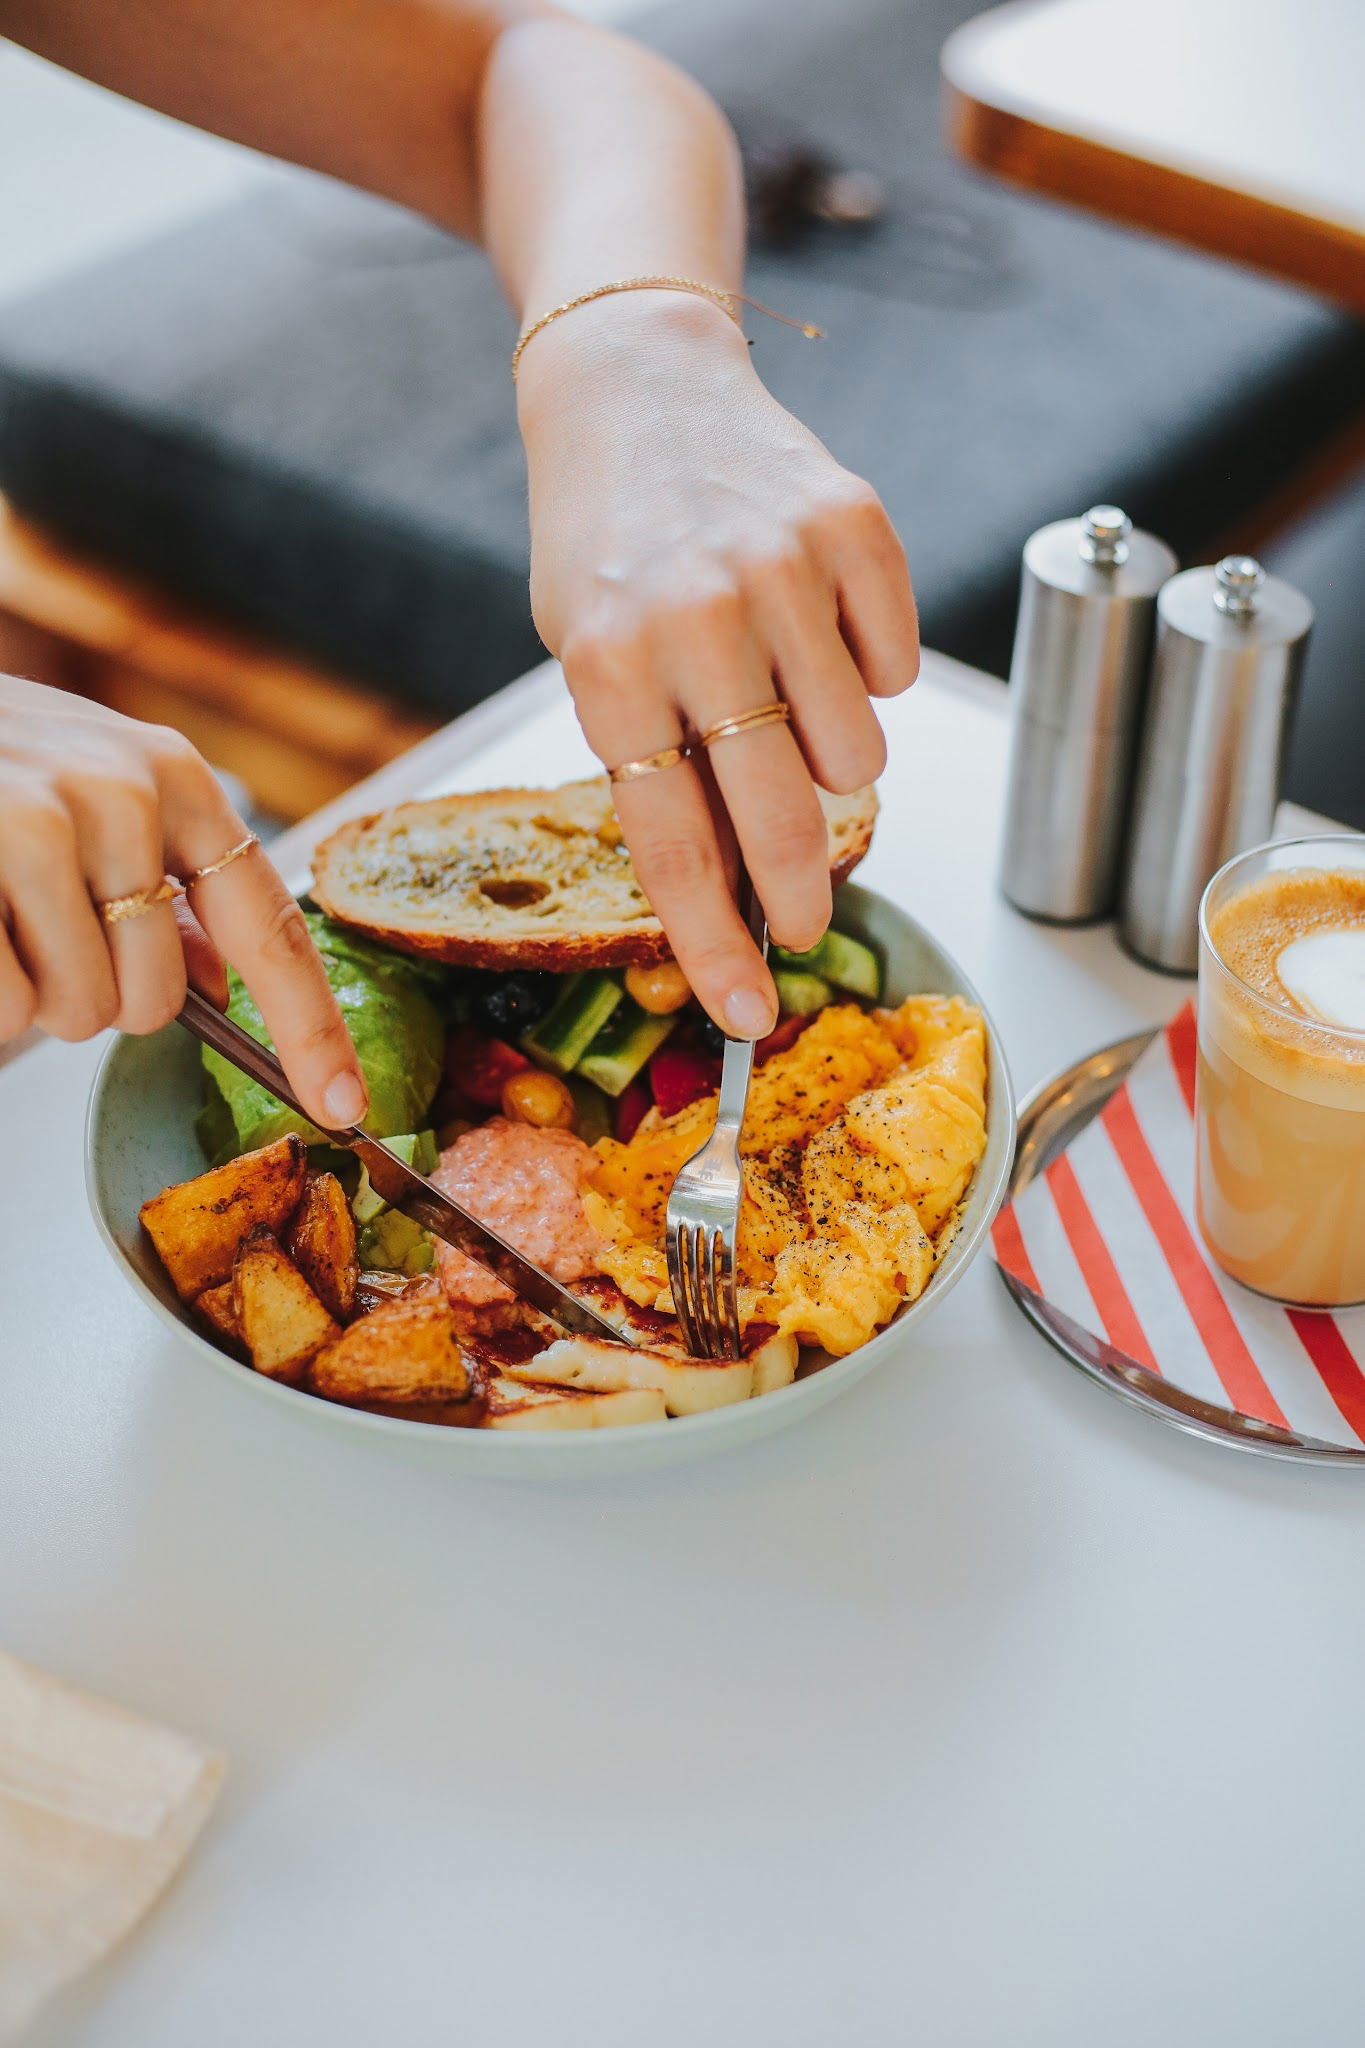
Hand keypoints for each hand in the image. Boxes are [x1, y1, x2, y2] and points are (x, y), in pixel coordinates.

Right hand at [0, 677, 367, 1126]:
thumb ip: (168, 880)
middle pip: (157, 999)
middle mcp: (123, 794)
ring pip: (78, 1009)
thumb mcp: (99, 795)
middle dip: (99, 998)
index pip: (269, 928)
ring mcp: (40, 820)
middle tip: (44, 932)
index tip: (346, 1105)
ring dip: (35, 997)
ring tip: (0, 917)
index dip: (312, 1029)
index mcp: (177, 782)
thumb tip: (223, 981)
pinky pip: (7, 1005)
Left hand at [517, 290, 917, 1036]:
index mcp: (610, 663)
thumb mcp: (587, 656)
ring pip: (857, 752)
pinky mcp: (855, 529)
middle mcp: (698, 617)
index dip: (713, 943)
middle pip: (780, 816)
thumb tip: (729, 892)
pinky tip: (814, 630)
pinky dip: (865, 674)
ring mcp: (783, 568)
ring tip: (782, 707)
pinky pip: (894, 667)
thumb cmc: (603, 543)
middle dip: (796, 898)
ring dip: (829, 763)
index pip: (673, 841)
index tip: (744, 1012)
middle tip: (800, 926)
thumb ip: (653, 762)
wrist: (636, 384)